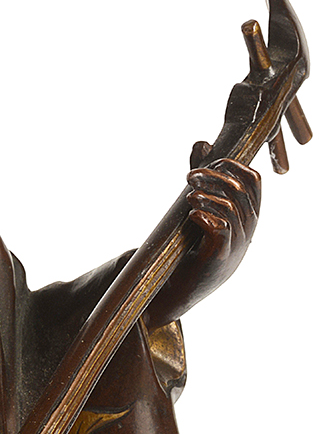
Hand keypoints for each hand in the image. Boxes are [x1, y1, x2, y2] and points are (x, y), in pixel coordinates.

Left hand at [144, 154, 260, 327]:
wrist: (180, 290)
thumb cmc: (192, 247)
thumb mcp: (202, 208)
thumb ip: (203, 177)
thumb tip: (202, 143)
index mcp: (247, 215)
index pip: (254, 181)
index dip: (233, 165)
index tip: (209, 163)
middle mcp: (247, 229)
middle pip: (240, 190)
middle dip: (213, 176)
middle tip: (188, 178)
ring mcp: (236, 245)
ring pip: (231, 208)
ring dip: (206, 196)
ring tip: (187, 197)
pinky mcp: (218, 259)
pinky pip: (221, 230)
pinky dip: (206, 216)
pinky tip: (192, 216)